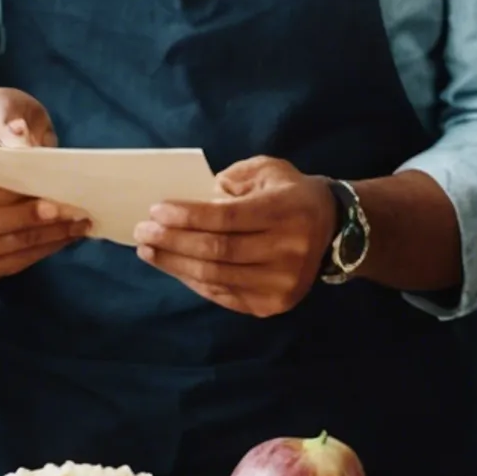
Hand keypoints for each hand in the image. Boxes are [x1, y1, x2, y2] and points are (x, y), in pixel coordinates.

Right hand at [0, 87, 88, 279]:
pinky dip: (34, 255)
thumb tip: (17, 136)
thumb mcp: (3, 108)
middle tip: (70, 212)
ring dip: (39, 240)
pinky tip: (60, 239)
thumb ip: (7, 117)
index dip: (16, 193)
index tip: (52, 190)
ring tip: (74, 227)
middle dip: (31, 220)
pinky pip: (0, 266)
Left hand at [135, 156, 334, 316]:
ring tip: (149, 251)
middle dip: (173, 241)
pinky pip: (223, 295)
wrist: (334, 230)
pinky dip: (193, 281)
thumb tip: (192, 201)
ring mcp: (282, 284)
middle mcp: (288, 251)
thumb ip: (232, 179)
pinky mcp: (273, 305)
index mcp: (285, 212)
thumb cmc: (290, 194)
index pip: (227, 218)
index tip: (155, 210)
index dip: (188, 216)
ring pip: (216, 277)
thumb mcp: (267, 170)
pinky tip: (174, 267)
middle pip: (217, 251)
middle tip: (143, 231)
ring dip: (175, 264)